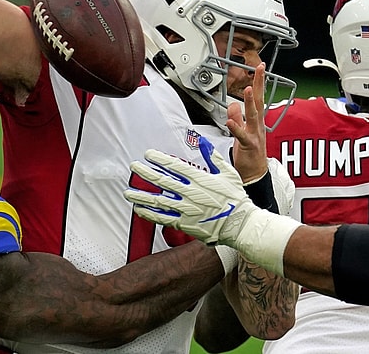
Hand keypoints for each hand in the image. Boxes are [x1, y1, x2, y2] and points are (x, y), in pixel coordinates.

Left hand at [124, 138, 256, 244]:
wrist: (240, 225)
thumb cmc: (235, 199)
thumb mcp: (228, 172)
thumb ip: (213, 156)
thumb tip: (203, 142)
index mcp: (200, 179)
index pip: (174, 166)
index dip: (159, 159)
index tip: (148, 154)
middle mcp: (190, 193)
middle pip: (162, 181)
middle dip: (145, 173)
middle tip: (134, 167)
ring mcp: (185, 209)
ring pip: (158, 200)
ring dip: (141, 195)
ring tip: (128, 192)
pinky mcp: (184, 223)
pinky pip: (162, 217)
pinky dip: (149, 213)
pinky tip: (139, 209)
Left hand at [226, 62, 267, 183]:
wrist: (255, 175)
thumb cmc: (249, 154)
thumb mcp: (241, 132)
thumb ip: (237, 117)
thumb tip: (233, 104)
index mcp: (256, 122)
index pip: (258, 98)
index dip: (258, 83)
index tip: (259, 67)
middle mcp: (257, 126)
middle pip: (260, 102)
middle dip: (259, 84)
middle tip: (259, 69)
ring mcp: (254, 135)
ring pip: (253, 116)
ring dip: (251, 102)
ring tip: (248, 88)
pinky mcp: (248, 146)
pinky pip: (242, 136)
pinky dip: (236, 128)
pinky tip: (230, 122)